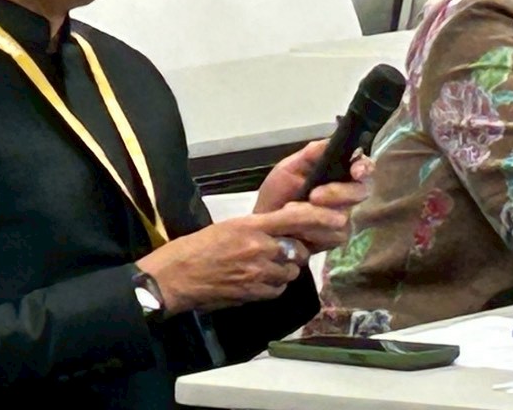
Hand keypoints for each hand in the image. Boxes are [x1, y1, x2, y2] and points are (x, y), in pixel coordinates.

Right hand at [137, 202, 346, 312]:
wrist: (175, 277)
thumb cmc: (197, 248)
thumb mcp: (228, 227)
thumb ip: (257, 229)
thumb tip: (279, 234)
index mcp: (252, 226)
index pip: (295, 219)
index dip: (320, 219)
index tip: (337, 220)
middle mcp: (260, 248)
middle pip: (298, 251)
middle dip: (295, 252)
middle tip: (282, 251)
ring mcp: (258, 273)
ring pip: (290, 272)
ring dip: (284, 270)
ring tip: (264, 267)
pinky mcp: (255, 293)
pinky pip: (278, 289)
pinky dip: (273, 286)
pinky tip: (257, 282)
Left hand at [253, 139, 374, 226]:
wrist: (263, 225)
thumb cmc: (278, 193)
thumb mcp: (290, 168)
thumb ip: (313, 153)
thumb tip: (335, 140)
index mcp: (338, 172)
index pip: (363, 166)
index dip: (364, 167)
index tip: (356, 171)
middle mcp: (346, 194)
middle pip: (361, 191)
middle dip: (338, 193)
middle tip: (314, 196)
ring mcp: (344, 217)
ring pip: (345, 216)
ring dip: (315, 214)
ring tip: (291, 210)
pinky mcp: (337, 239)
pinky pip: (334, 235)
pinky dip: (312, 230)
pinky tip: (296, 228)